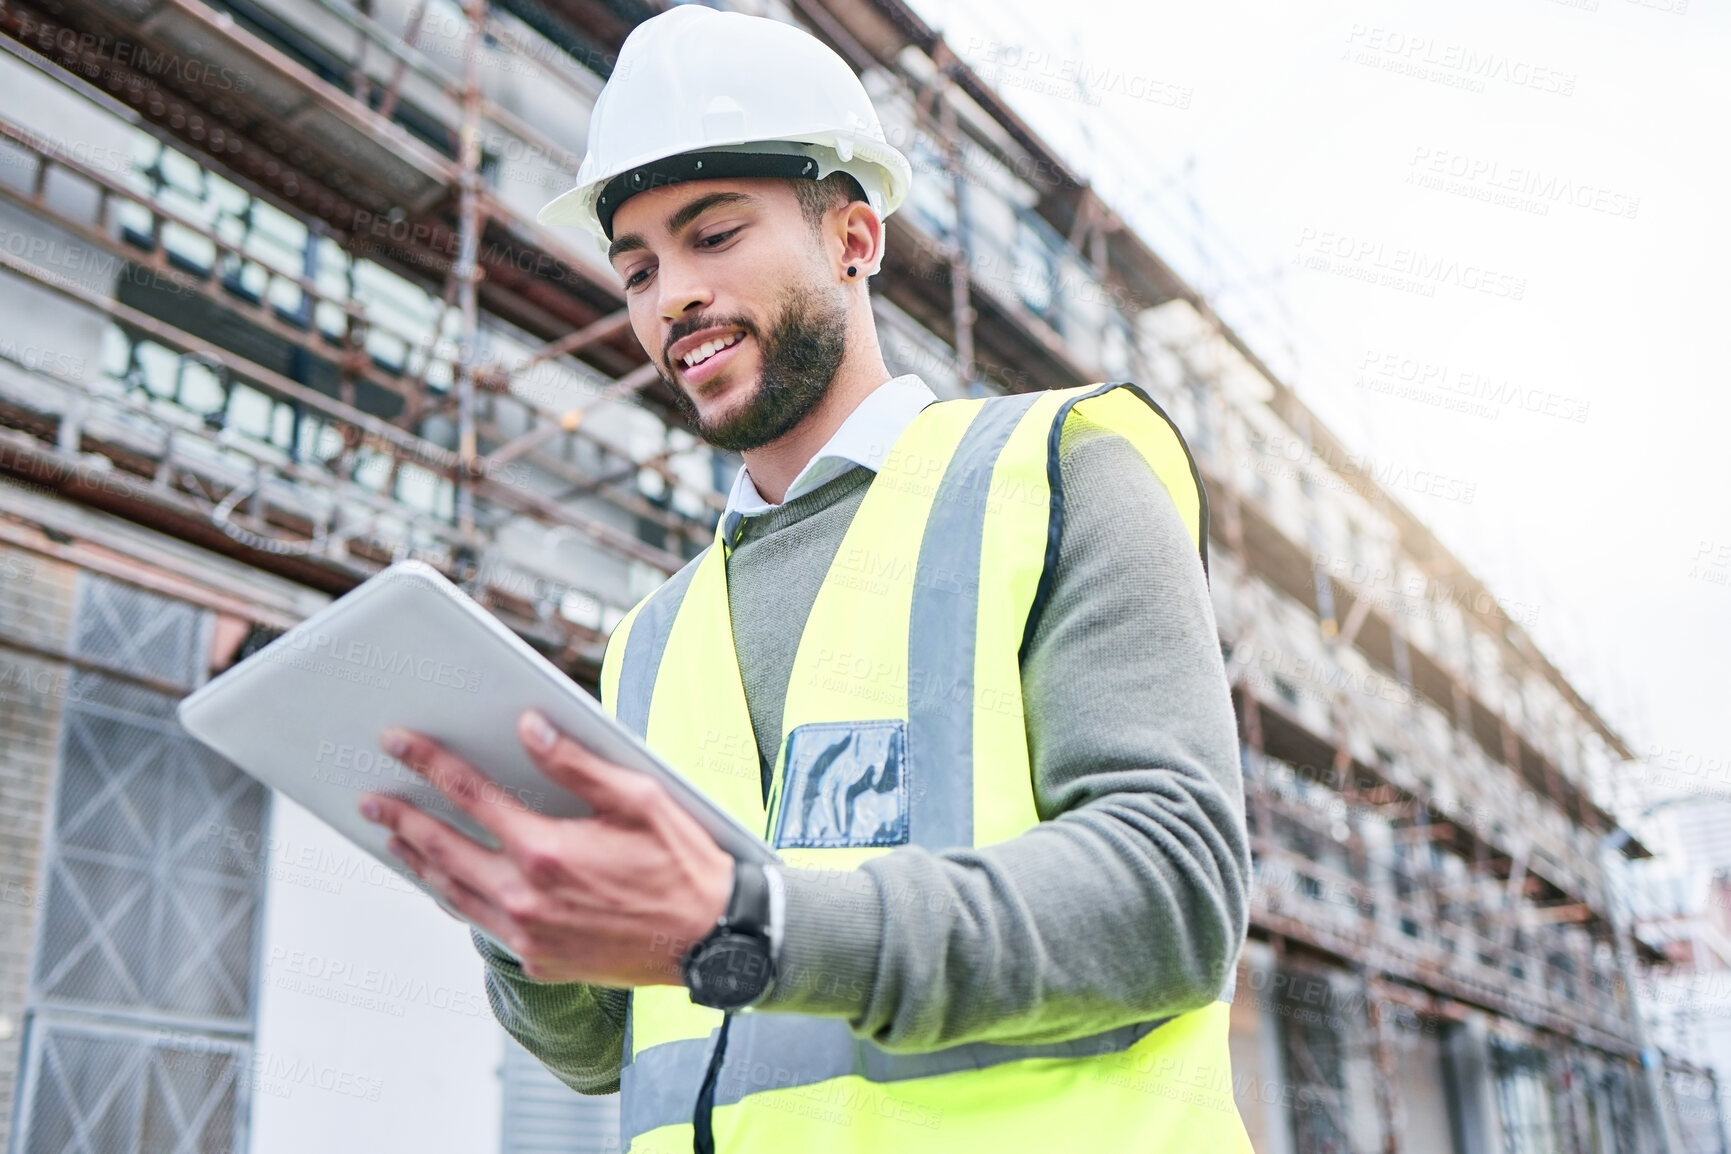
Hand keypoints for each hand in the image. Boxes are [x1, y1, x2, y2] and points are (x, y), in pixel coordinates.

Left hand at [356, 710, 732, 985]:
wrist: (713, 940)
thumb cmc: (683, 862)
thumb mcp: (638, 797)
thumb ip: (575, 763)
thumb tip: (527, 728)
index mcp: (546, 850)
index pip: (469, 794)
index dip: (429, 763)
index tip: (398, 742)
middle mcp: (526, 897)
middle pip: (443, 849)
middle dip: (402, 819)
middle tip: (372, 801)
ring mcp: (529, 934)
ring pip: (454, 893)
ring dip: (420, 862)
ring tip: (395, 840)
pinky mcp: (540, 960)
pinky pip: (482, 923)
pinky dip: (456, 896)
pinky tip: (448, 881)